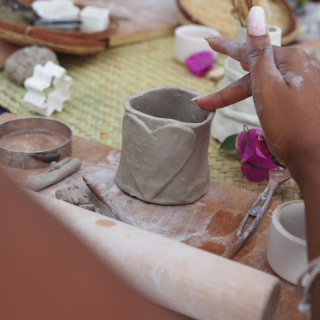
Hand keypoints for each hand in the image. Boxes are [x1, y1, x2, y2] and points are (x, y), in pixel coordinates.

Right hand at [195, 6, 319, 181]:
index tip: (208, 41)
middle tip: (204, 101)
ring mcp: (306, 85)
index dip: (226, 47)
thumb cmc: (289, 125)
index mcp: (290, 60)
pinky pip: (278, 92)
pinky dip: (261, 97)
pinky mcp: (307, 101)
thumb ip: (259, 52)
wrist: (316, 159)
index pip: (251, 50)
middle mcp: (302, 68)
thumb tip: (256, 14)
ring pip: (267, 84)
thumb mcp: (267, 86)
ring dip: (244, 93)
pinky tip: (258, 99)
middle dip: (230, 89)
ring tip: (226, 100)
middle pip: (257, 73)